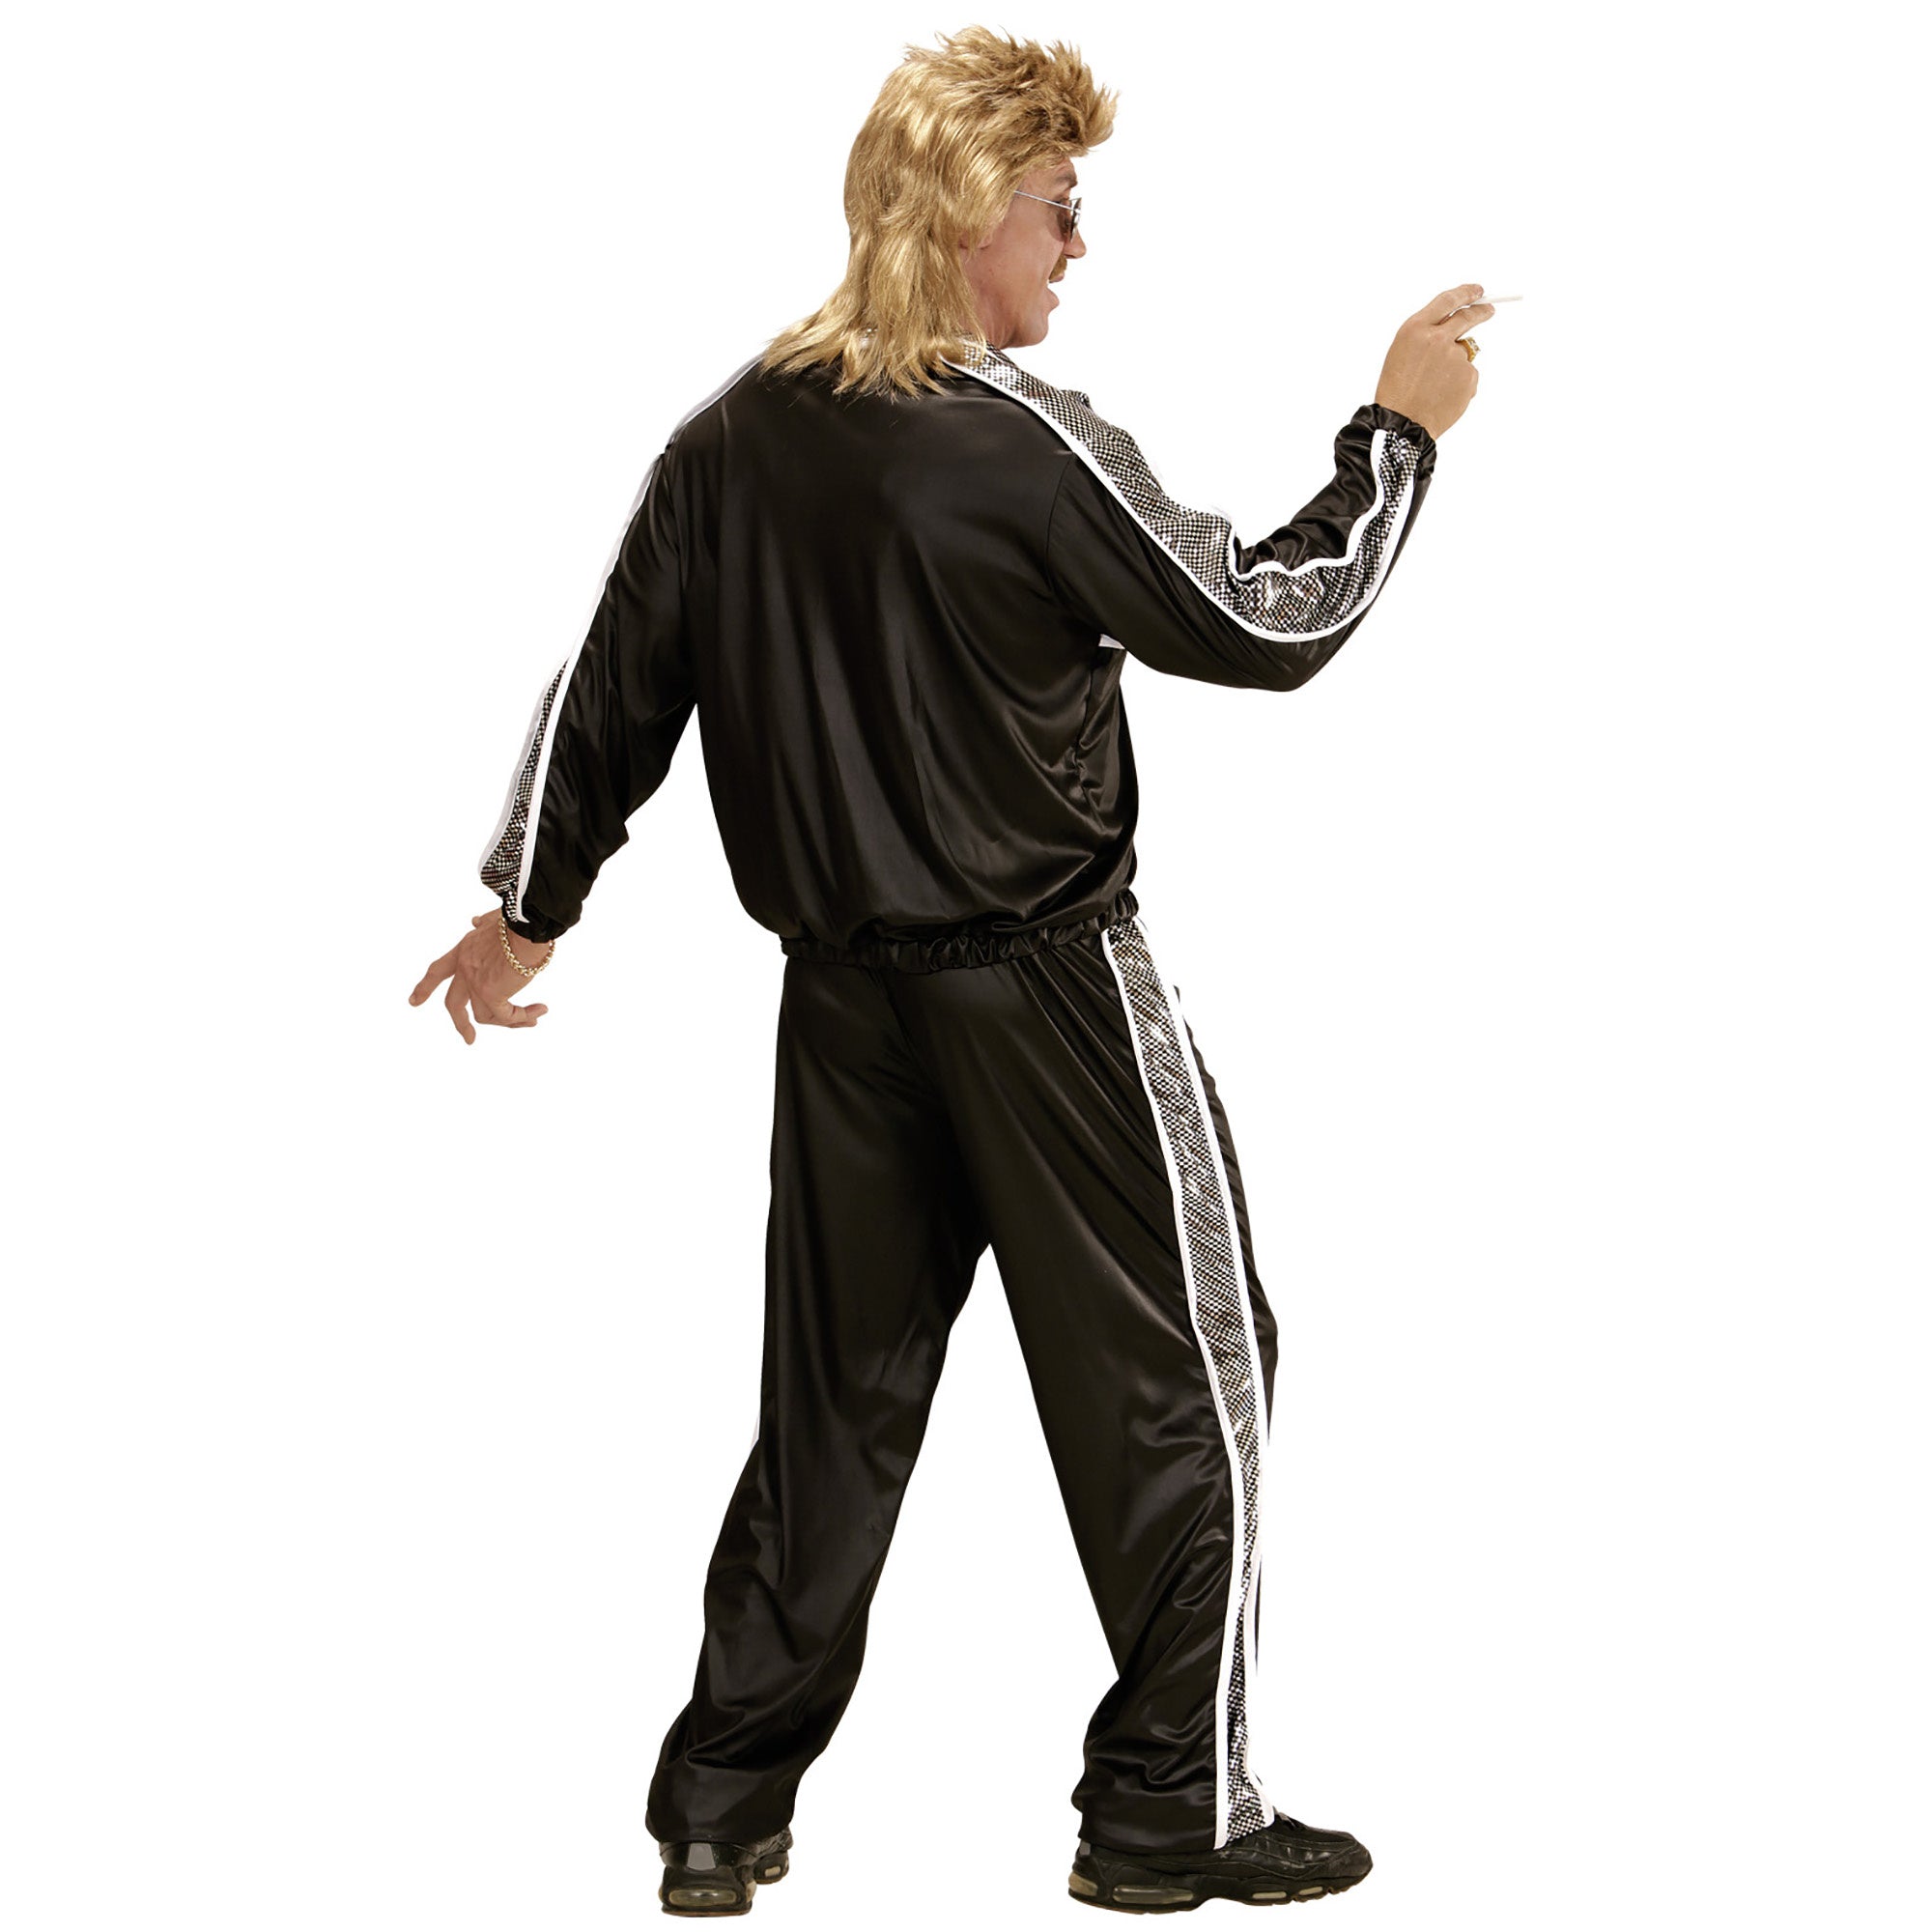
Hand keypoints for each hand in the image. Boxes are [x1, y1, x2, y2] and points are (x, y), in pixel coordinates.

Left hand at [409, 908, 551, 1044]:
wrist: (527, 926)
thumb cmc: (517, 920)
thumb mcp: (494, 919)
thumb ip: (483, 922)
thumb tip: (474, 921)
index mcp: (463, 950)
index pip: (437, 971)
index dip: (425, 987)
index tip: (413, 1002)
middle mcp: (465, 969)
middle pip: (454, 1004)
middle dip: (461, 1024)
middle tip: (469, 1039)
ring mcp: (476, 983)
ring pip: (486, 1016)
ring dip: (511, 1021)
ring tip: (532, 1020)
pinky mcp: (492, 994)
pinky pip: (507, 1016)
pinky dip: (523, 1017)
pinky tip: (540, 1011)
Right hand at [1373, 282, 1494, 440]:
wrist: (1403, 423)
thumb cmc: (1397, 391)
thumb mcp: (1402, 353)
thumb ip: (1426, 336)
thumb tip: (1454, 331)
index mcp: (1415, 329)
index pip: (1447, 301)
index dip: (1465, 293)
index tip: (1477, 290)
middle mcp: (1437, 338)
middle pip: (1467, 317)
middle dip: (1481, 312)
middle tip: (1489, 310)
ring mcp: (1456, 357)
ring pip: (1464, 353)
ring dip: (1456, 365)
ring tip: (1435, 386)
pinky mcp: (1468, 375)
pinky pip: (1468, 375)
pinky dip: (1459, 384)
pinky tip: (1442, 395)